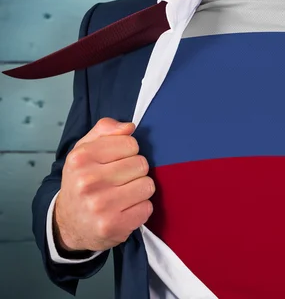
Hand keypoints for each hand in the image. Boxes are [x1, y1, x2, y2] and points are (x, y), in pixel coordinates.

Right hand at [54, 118, 154, 251]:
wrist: (68, 224)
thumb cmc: (81, 182)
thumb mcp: (84, 150)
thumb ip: (104, 130)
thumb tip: (129, 127)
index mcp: (81, 158)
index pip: (130, 143)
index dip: (128, 152)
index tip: (116, 162)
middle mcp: (87, 182)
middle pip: (141, 164)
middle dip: (135, 171)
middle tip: (119, 181)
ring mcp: (100, 206)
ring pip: (148, 185)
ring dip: (140, 190)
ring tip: (123, 195)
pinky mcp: (114, 225)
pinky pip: (147, 208)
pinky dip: (140, 209)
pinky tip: (124, 210)